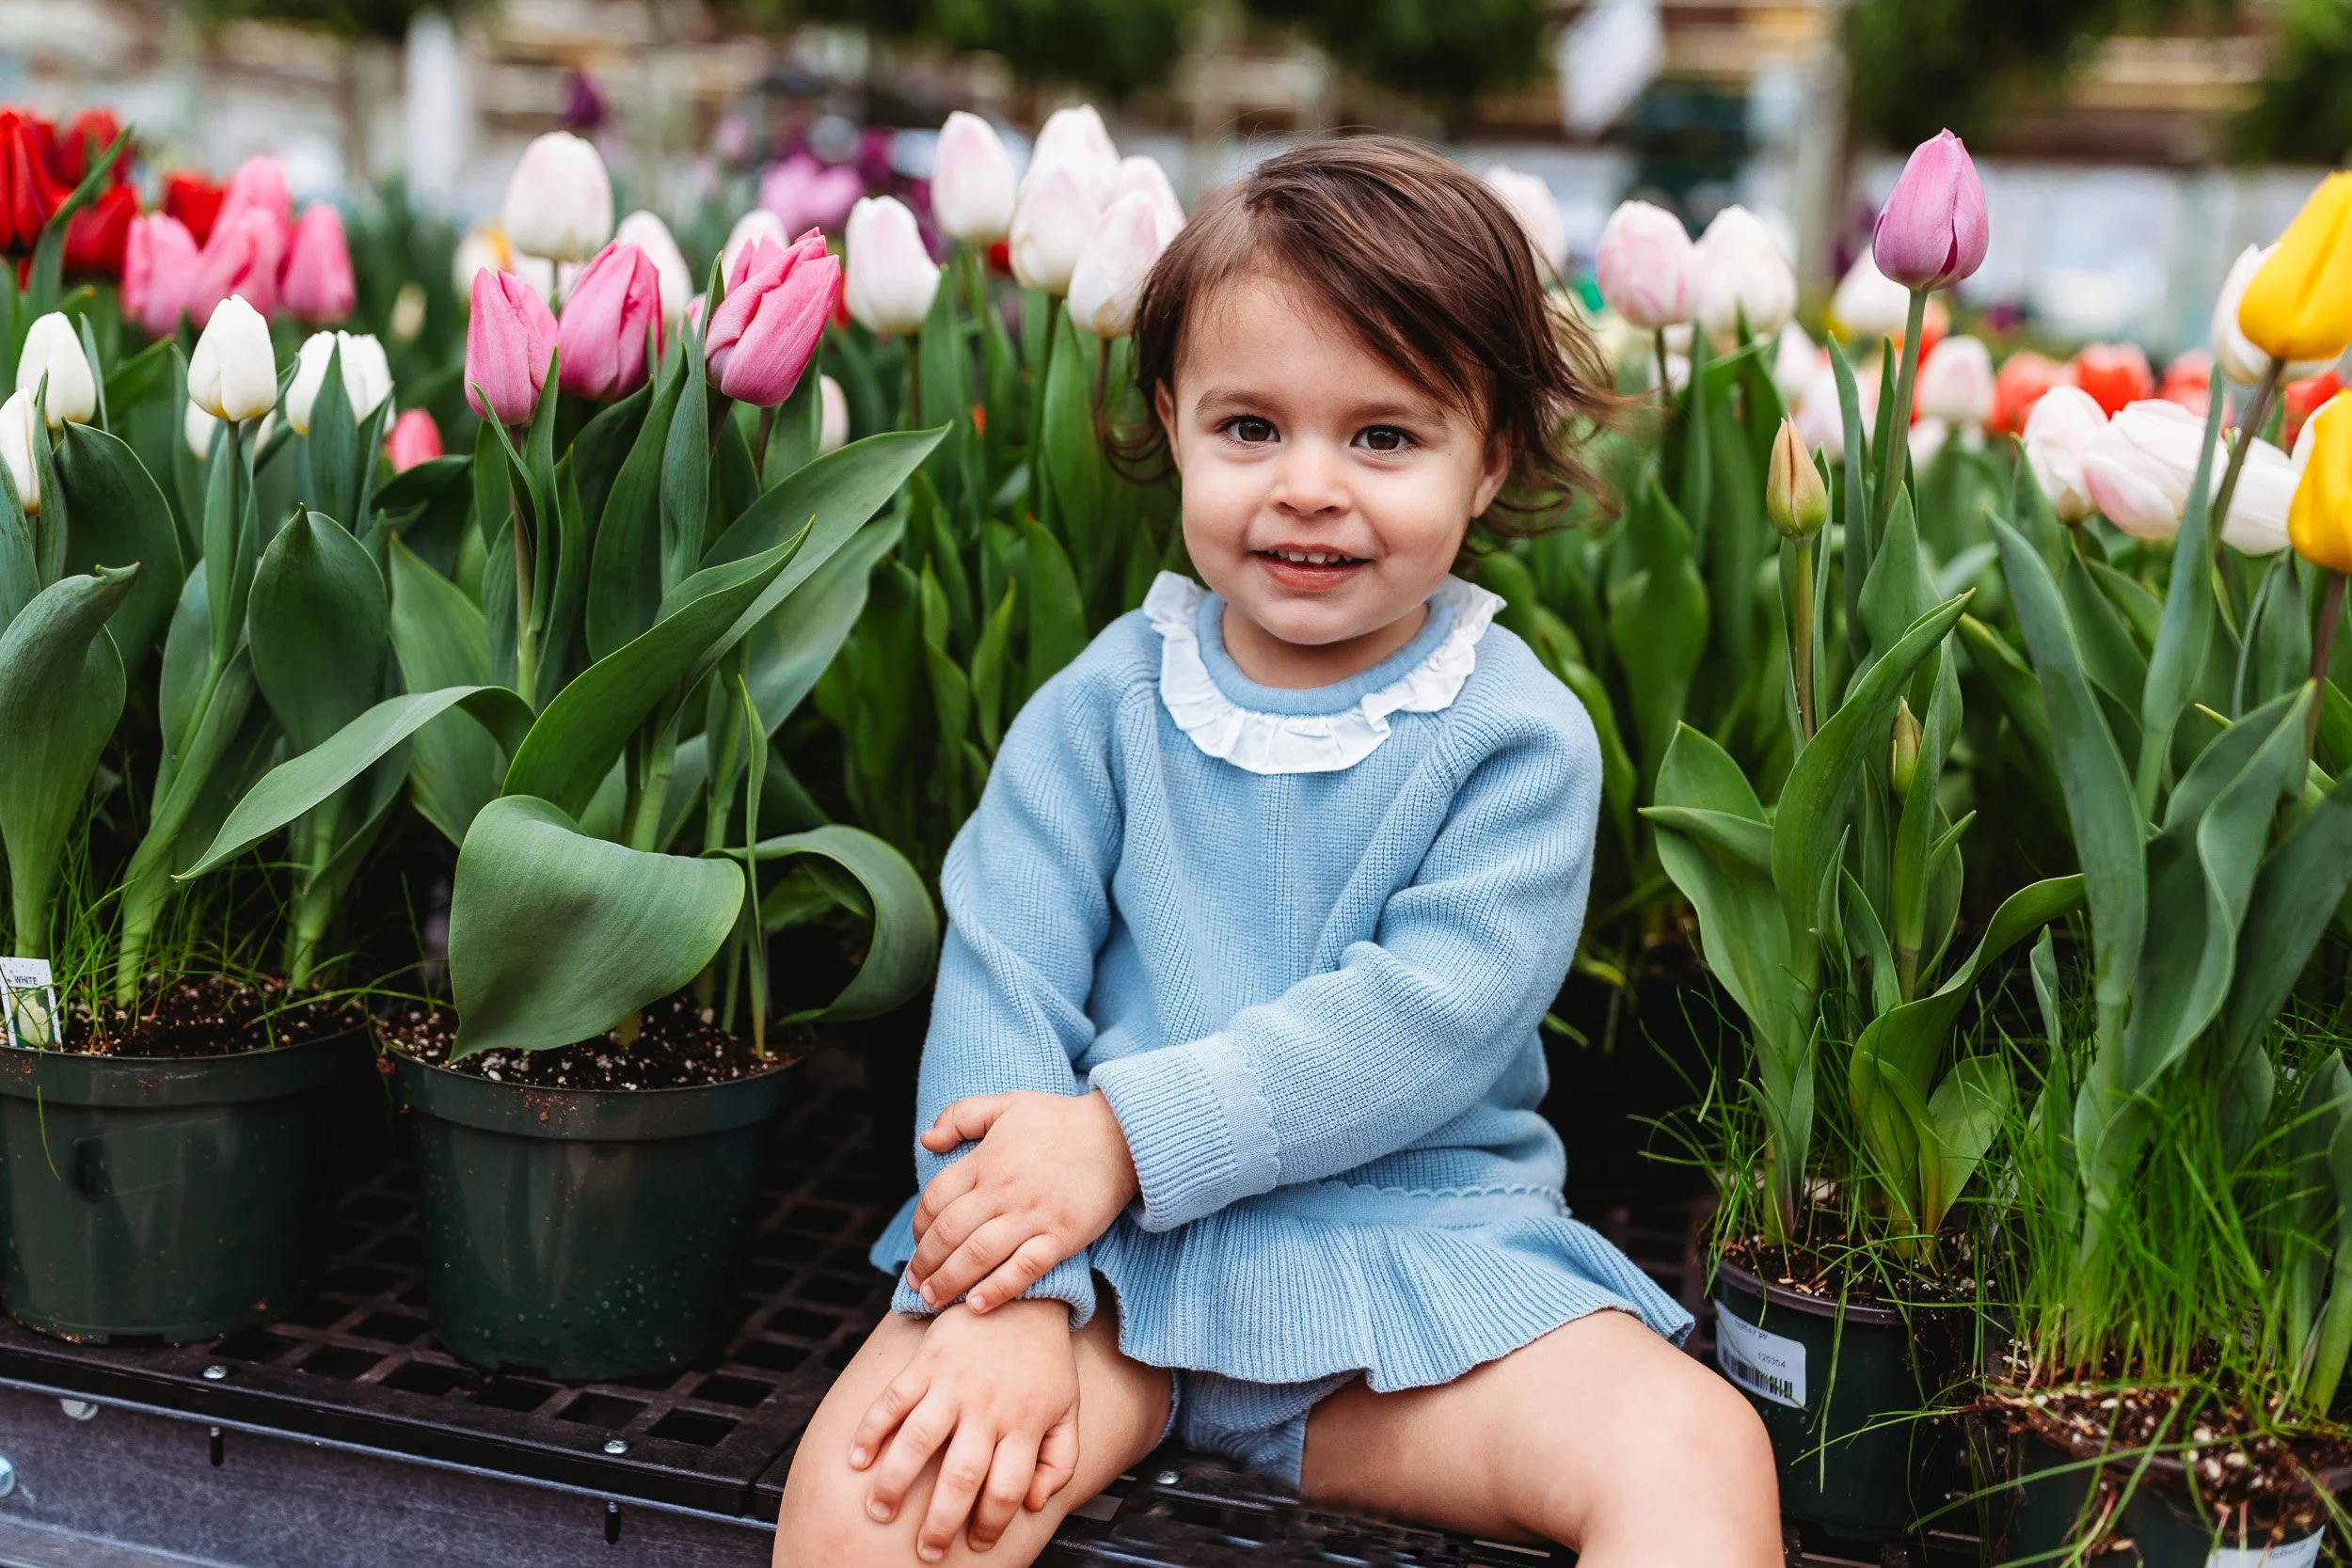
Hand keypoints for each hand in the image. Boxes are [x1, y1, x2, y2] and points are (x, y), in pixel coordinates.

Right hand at [849, 1300, 1080, 1558]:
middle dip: (940, 1522)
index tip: (977, 1543)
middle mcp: (987, 1407)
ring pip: (917, 1442)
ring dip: (894, 1483)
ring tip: (880, 1513)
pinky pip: (891, 1400)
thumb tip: (1034, 1503)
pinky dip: (869, 1431)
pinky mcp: (926, 1362)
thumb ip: (1060, 1459)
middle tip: (928, 1551)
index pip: (1006, 1489)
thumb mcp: (1068, 1408)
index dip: (991, 1524)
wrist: (1024, 1294)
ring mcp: (953, 1383)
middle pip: (960, 1477)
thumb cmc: (1045, 1361)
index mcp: (1024, 1423)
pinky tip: (856, 1461)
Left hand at [907, 1090, 1137, 1313]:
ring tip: (932, 1300)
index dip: (919, 1226)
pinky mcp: (1061, 1237)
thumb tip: (926, 1142)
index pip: (936, 1199)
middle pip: (950, 1233)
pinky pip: (1024, 1268)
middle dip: (925, 1263)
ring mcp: (1033, 1215)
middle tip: (913, 1283)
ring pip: (979, 1255)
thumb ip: (961, 1117)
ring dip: (949, 1281)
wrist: (1119, 1135)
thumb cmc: (1059, 1120)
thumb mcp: (1006, 1104)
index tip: (917, 1243)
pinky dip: (998, 1289)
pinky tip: (976, 1305)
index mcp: (987, 1160)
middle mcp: (1004, 1191)